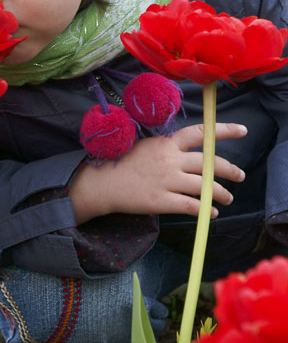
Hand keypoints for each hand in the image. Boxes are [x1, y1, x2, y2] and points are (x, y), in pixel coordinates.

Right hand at [69, 122, 246, 222]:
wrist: (100, 183)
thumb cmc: (121, 162)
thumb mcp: (145, 145)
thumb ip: (167, 147)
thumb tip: (190, 151)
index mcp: (165, 143)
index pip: (200, 133)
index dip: (223, 130)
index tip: (242, 130)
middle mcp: (169, 159)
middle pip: (209, 163)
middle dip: (230, 170)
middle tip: (240, 176)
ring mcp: (166, 181)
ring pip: (205, 186)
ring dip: (222, 193)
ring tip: (228, 198)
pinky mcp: (161, 201)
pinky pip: (192, 206)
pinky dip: (206, 210)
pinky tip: (212, 213)